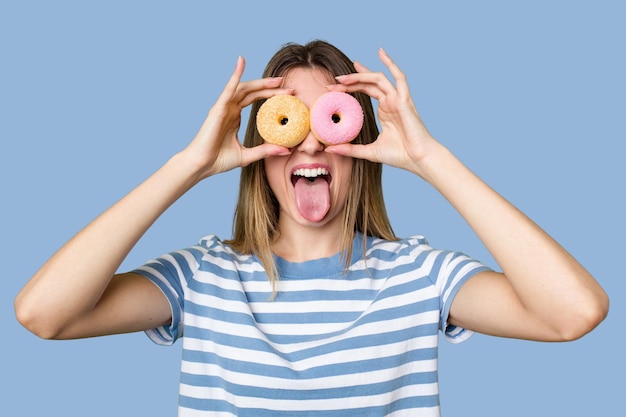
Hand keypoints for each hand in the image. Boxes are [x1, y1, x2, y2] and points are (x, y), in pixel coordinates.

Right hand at [183, 56, 291, 178]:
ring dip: (260, 82)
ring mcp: (223, 107)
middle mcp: (229, 109)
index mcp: (234, 117)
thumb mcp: (248, 155)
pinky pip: (229, 88)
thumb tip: (286, 150)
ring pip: (244, 88)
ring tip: (277, 80)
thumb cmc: (219, 160)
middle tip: (287, 84)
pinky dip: (235, 75)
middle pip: (252, 91)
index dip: (271, 95)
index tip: (288, 95)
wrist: (201, 165)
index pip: (255, 100)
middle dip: (270, 87)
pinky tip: (241, 62)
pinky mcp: (218, 108)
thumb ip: (266, 150)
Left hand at [325, 49, 438, 175]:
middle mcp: (391, 102)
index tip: (332, 89)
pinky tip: (381, 52)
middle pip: (369, 83)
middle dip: (351, 80)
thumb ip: (350, 149)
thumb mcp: (368, 152)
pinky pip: (399, 78)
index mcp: (385, 111)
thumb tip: (328, 149)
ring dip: (360, 75)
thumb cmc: (399, 156)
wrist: (418, 160)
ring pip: (378, 79)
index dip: (350, 88)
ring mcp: (398, 99)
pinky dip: (391, 64)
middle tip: (334, 81)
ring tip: (343, 77)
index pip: (366, 91)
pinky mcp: (405, 100)